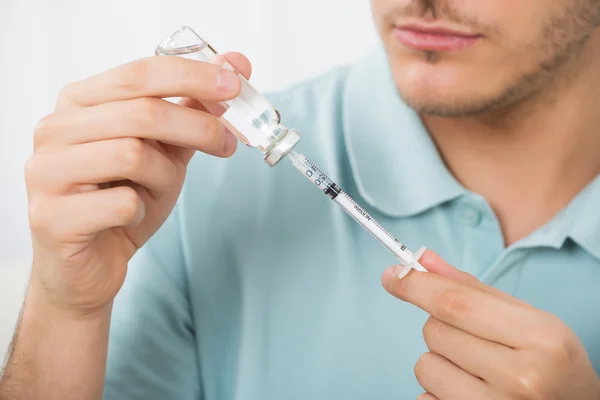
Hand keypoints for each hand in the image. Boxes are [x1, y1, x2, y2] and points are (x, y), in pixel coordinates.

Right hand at [25, 52, 251, 316]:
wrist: (92, 263)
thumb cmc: (124, 199)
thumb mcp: (164, 151)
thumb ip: (192, 110)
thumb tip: (235, 66)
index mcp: (79, 103)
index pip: (139, 74)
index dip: (192, 76)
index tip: (236, 84)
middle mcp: (54, 129)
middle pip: (141, 112)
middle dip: (198, 126)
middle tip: (229, 144)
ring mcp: (46, 173)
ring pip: (132, 154)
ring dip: (164, 177)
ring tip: (160, 190)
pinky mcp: (51, 217)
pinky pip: (120, 204)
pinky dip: (141, 211)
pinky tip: (131, 216)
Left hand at [382, 252, 599, 399]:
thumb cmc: (551, 362)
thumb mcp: (529, 319)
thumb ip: (474, 289)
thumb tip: (425, 261)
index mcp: (539, 338)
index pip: (456, 304)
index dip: (416, 285)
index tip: (391, 274)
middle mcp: (519, 377)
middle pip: (434, 331)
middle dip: (442, 325)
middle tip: (475, 338)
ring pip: (424, 364)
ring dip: (440, 359)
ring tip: (477, 369)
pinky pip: (424, 395)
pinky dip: (438, 389)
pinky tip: (472, 391)